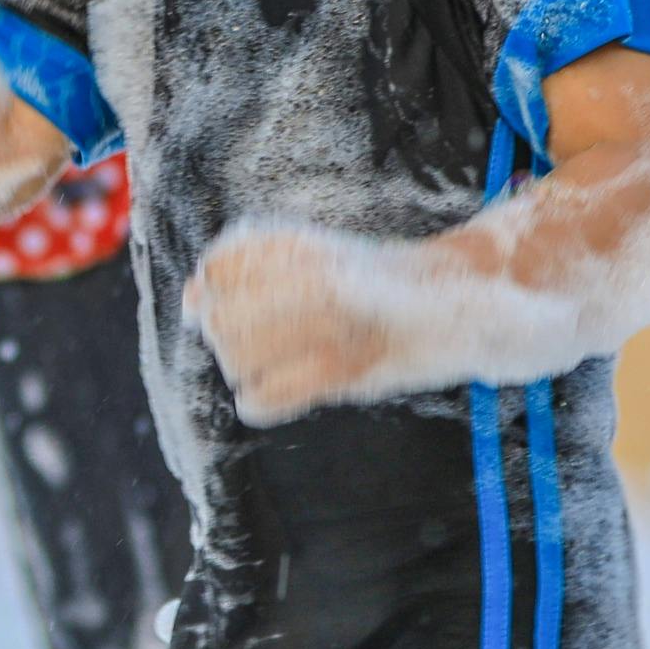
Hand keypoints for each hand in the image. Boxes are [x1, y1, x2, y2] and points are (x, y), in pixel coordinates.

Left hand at [189, 225, 394, 425]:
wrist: (461, 304)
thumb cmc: (379, 285)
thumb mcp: (318, 254)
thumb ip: (251, 267)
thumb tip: (188, 302)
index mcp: (301, 245)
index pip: (216, 268)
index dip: (215, 293)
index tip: (235, 304)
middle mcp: (310, 278)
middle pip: (219, 318)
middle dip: (226, 338)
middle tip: (259, 342)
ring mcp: (327, 323)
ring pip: (237, 358)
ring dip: (245, 372)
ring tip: (276, 366)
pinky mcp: (341, 370)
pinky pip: (264, 397)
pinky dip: (258, 403)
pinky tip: (277, 392)